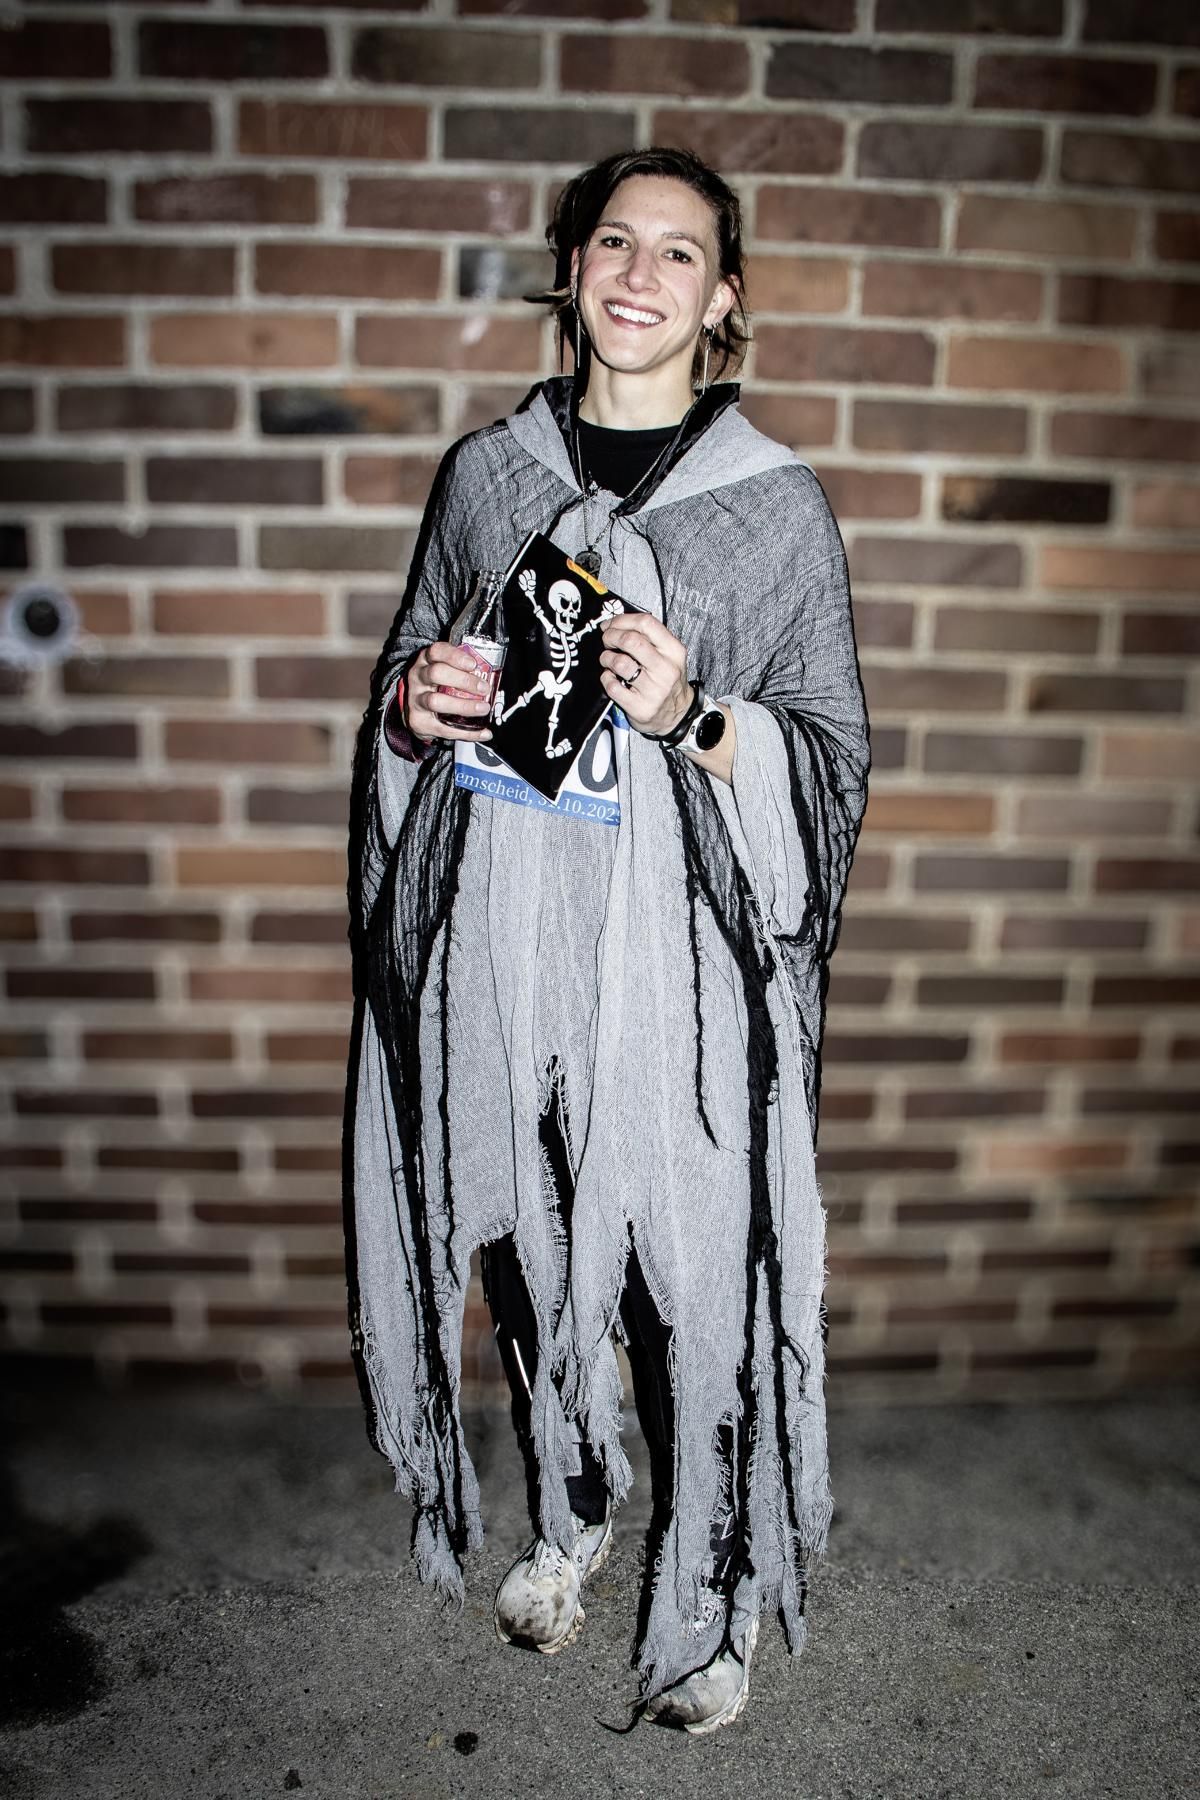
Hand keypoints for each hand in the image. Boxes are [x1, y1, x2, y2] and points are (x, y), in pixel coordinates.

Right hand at [404, 640, 493, 741]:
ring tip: (482, 708)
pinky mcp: (419, 722)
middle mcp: (418, 677)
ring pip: (436, 701)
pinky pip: (444, 729)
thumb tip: (492, 675)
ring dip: (463, 706)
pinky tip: (483, 732)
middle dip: (463, 681)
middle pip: (436, 674)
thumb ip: (462, 669)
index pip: (436, 651)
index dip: (455, 657)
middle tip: (483, 688)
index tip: (473, 664)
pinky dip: (467, 733)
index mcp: (426, 660)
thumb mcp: (444, 669)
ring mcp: (416, 700)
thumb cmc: (437, 684)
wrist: (415, 708)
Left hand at [599, 613, 692, 738]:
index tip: (611, 624)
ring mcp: (653, 690)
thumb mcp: (669, 655)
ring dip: (606, 658)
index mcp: (674, 651)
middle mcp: (666, 669)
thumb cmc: (668, 681)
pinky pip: (612, 686)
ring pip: (619, 662)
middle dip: (611, 636)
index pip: (646, 623)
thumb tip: (616, 624)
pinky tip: (611, 678)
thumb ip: (648, 638)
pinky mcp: (640, 707)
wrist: (677, 714)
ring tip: (607, 660)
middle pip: (630, 640)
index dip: (622, 620)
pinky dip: (606, 678)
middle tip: (606, 640)